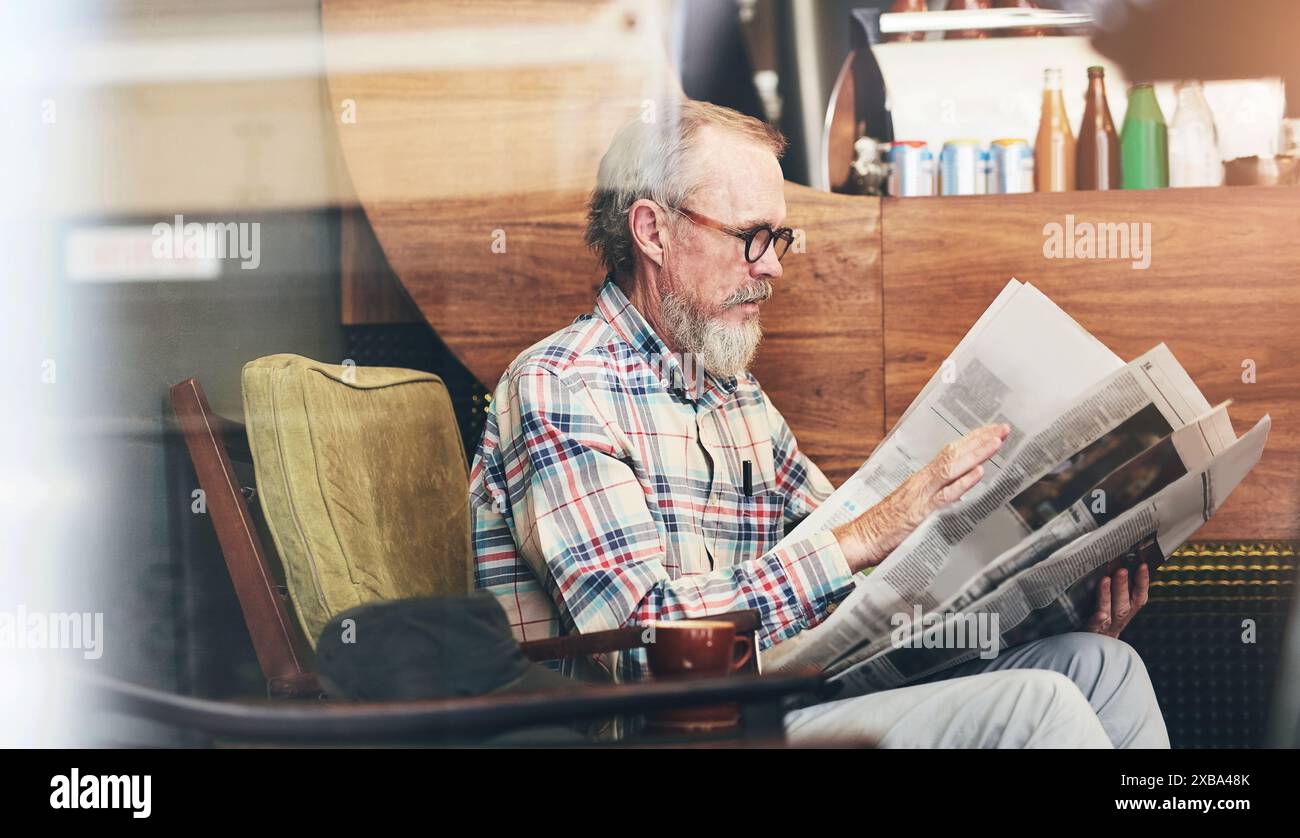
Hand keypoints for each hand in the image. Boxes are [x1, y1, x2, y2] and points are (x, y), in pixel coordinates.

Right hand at [834, 423, 1010, 572]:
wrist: (860, 538)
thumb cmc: (883, 527)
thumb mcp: (912, 508)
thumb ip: (934, 499)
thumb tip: (957, 495)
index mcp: (921, 480)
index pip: (949, 453)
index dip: (971, 441)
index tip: (991, 431)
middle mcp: (922, 482)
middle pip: (954, 454)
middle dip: (980, 440)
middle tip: (1003, 428)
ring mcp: (922, 495)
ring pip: (952, 468)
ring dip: (977, 453)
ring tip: (997, 441)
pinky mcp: (921, 513)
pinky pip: (945, 495)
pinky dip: (963, 482)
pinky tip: (979, 472)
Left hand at [1087, 563, 1149, 637]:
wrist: (1089, 651)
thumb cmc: (1100, 623)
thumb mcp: (1112, 608)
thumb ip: (1117, 592)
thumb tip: (1117, 566)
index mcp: (1125, 613)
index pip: (1138, 597)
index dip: (1142, 582)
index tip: (1143, 565)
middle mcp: (1118, 621)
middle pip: (1124, 604)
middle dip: (1123, 586)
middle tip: (1121, 569)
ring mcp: (1105, 629)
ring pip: (1110, 612)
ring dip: (1109, 596)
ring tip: (1105, 580)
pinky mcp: (1090, 634)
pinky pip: (1094, 628)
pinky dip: (1097, 621)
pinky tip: (1100, 615)